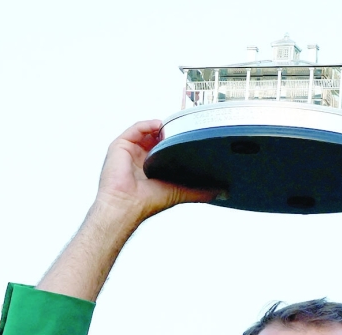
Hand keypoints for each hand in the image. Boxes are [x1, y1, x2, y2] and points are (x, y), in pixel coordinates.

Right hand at [93, 120, 217, 221]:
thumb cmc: (145, 201)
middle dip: (170, 133)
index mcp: (152, 169)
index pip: (166, 150)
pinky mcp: (121, 145)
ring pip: (147, 131)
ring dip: (160, 127)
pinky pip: (135, 129)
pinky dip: (147, 124)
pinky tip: (159, 125)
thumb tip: (220, 192)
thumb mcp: (179, 193)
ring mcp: (131, 151)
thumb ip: (200, 192)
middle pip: (156, 138)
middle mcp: (141, 159)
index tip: (190, 138)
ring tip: (172, 127)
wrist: (127, 203)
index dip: (177, 143)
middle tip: (183, 129)